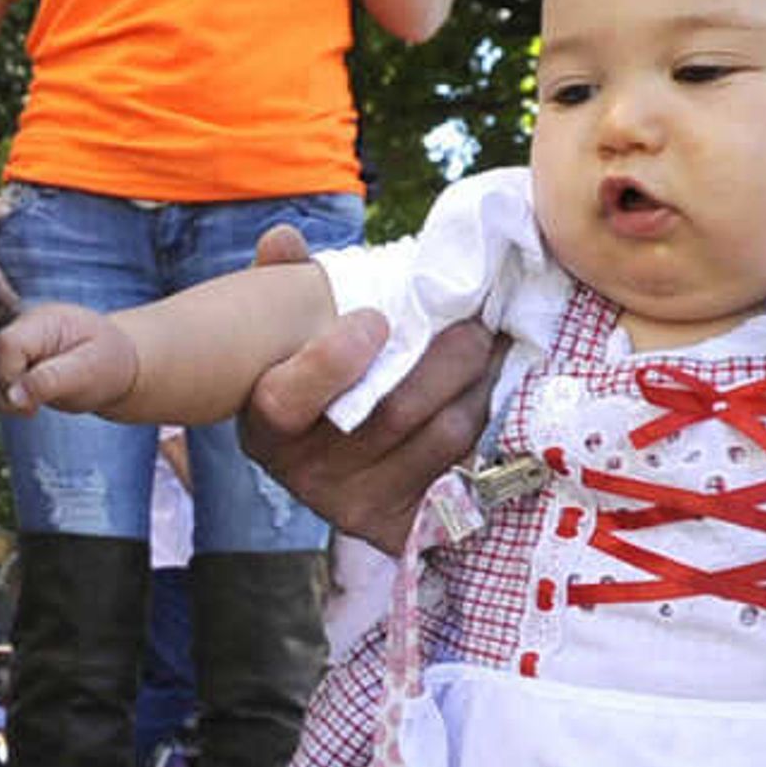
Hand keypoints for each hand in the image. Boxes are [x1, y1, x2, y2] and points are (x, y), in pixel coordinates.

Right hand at [0, 305, 136, 416]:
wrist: (117, 363)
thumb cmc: (109, 363)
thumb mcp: (89, 370)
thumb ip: (51, 380)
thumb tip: (14, 396)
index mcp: (43, 322)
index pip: (6, 344)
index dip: (10, 377)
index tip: (33, 403)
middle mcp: (21, 330)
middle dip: (2, 393)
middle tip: (34, 409)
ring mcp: (12, 347)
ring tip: (28, 409)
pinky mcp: (9, 365)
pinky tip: (19, 407)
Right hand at [233, 221, 490, 552]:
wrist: (328, 458)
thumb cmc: (313, 372)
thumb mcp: (287, 331)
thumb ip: (285, 283)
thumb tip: (283, 239)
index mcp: (267, 423)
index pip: (288, 400)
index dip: (334, 359)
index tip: (376, 319)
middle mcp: (304, 474)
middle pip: (393, 413)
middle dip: (452, 357)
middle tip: (481, 321)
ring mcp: (351, 505)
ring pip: (443, 437)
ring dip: (482, 387)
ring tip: (497, 351)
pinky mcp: (400, 527)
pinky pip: (465, 475)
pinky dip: (492, 433)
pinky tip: (498, 397)